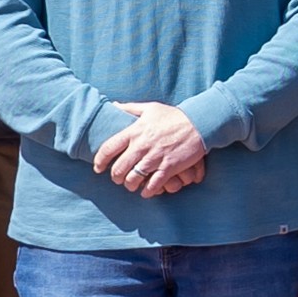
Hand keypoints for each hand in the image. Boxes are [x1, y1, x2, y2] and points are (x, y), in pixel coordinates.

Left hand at [93, 101, 210, 194]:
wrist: (199, 123)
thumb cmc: (174, 116)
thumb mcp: (150, 108)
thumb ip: (130, 108)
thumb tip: (114, 105)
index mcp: (134, 132)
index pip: (108, 149)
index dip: (99, 161)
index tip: (98, 168)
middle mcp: (141, 146)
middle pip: (118, 169)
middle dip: (115, 177)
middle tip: (118, 179)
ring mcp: (155, 158)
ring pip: (133, 179)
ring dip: (130, 185)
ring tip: (132, 185)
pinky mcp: (168, 167)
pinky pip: (152, 185)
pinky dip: (147, 191)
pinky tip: (146, 191)